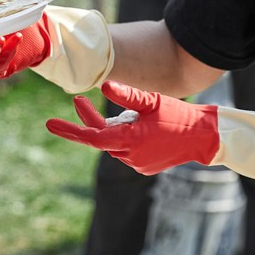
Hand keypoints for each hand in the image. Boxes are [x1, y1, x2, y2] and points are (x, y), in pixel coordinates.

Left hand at [45, 81, 220, 175]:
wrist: (205, 138)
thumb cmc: (179, 116)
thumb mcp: (152, 101)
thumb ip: (127, 95)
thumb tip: (102, 86)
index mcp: (130, 140)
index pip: (92, 137)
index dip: (70, 130)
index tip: (49, 124)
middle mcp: (129, 156)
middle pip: (100, 137)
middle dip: (90, 120)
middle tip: (78, 101)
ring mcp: (137, 165)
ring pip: (113, 144)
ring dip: (113, 128)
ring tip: (133, 113)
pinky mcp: (144, 168)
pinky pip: (126, 151)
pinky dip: (126, 138)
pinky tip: (144, 127)